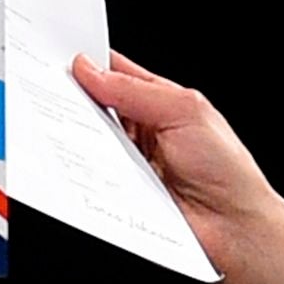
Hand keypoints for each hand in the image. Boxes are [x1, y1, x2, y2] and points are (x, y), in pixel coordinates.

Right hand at [66, 54, 283, 283]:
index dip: (90, 62)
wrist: (232, 227)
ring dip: (74, 133)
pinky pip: (90, 172)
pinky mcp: (119, 190)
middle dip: (74, 97)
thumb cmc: (226, 169)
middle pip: (95, 106)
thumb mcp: (184, 111)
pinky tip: (75, 159)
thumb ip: (135, 90)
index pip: (117, 73)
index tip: (61, 56)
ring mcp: (128, 161)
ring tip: (62, 122)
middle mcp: (142, 130)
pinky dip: (79, 165)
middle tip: (51, 88)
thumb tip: (91, 71)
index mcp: (160, 102)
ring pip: (87, 139)